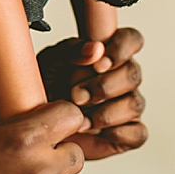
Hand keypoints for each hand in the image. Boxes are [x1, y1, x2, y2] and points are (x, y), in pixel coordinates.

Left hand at [38, 27, 147, 160]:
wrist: (37, 124)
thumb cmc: (45, 86)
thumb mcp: (50, 62)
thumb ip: (72, 51)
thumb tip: (97, 48)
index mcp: (107, 55)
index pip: (131, 40)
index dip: (122, 49)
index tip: (99, 65)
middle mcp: (122, 78)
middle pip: (132, 75)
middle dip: (103, 87)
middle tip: (75, 96)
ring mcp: (127, 106)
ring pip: (134, 104)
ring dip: (105, 112)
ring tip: (79, 118)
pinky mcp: (128, 133)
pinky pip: (138, 133)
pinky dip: (117, 133)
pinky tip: (94, 130)